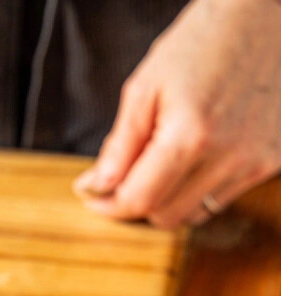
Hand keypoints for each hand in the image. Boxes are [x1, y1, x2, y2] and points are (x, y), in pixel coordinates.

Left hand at [73, 0, 280, 228]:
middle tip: (118, 180)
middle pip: (165, 215)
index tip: (92, 195)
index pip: (139, 200)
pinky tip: (189, 159)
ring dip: (167, 200)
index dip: (107, 205)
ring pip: (195, 213)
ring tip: (155, 165)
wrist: (263, 17)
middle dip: (134, 203)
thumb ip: (120, 146)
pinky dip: (197, 189)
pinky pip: (222, 198)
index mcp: (191, 136)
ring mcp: (257, 161)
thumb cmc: (200, 44)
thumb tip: (95, 187)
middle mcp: (230, 156)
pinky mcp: (274, 161)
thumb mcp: (144, 88)